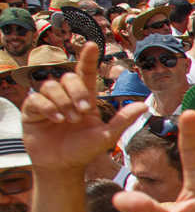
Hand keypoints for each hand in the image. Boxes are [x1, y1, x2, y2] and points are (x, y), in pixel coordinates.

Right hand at [22, 43, 147, 170]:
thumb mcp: (106, 136)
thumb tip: (145, 105)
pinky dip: (48, 108)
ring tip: (69, 120)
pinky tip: (56, 119)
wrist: (62, 166)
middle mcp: (66, 96)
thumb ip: (123, 120)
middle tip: (82, 112)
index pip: (86, 73)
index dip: (88, 59)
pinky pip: (36, 98)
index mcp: (84, 99)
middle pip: (69, 77)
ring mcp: (48, 102)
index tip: (92, 45)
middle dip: (77, 93)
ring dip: (63, 102)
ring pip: (51, 86)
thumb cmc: (84, 151)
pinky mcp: (32, 110)